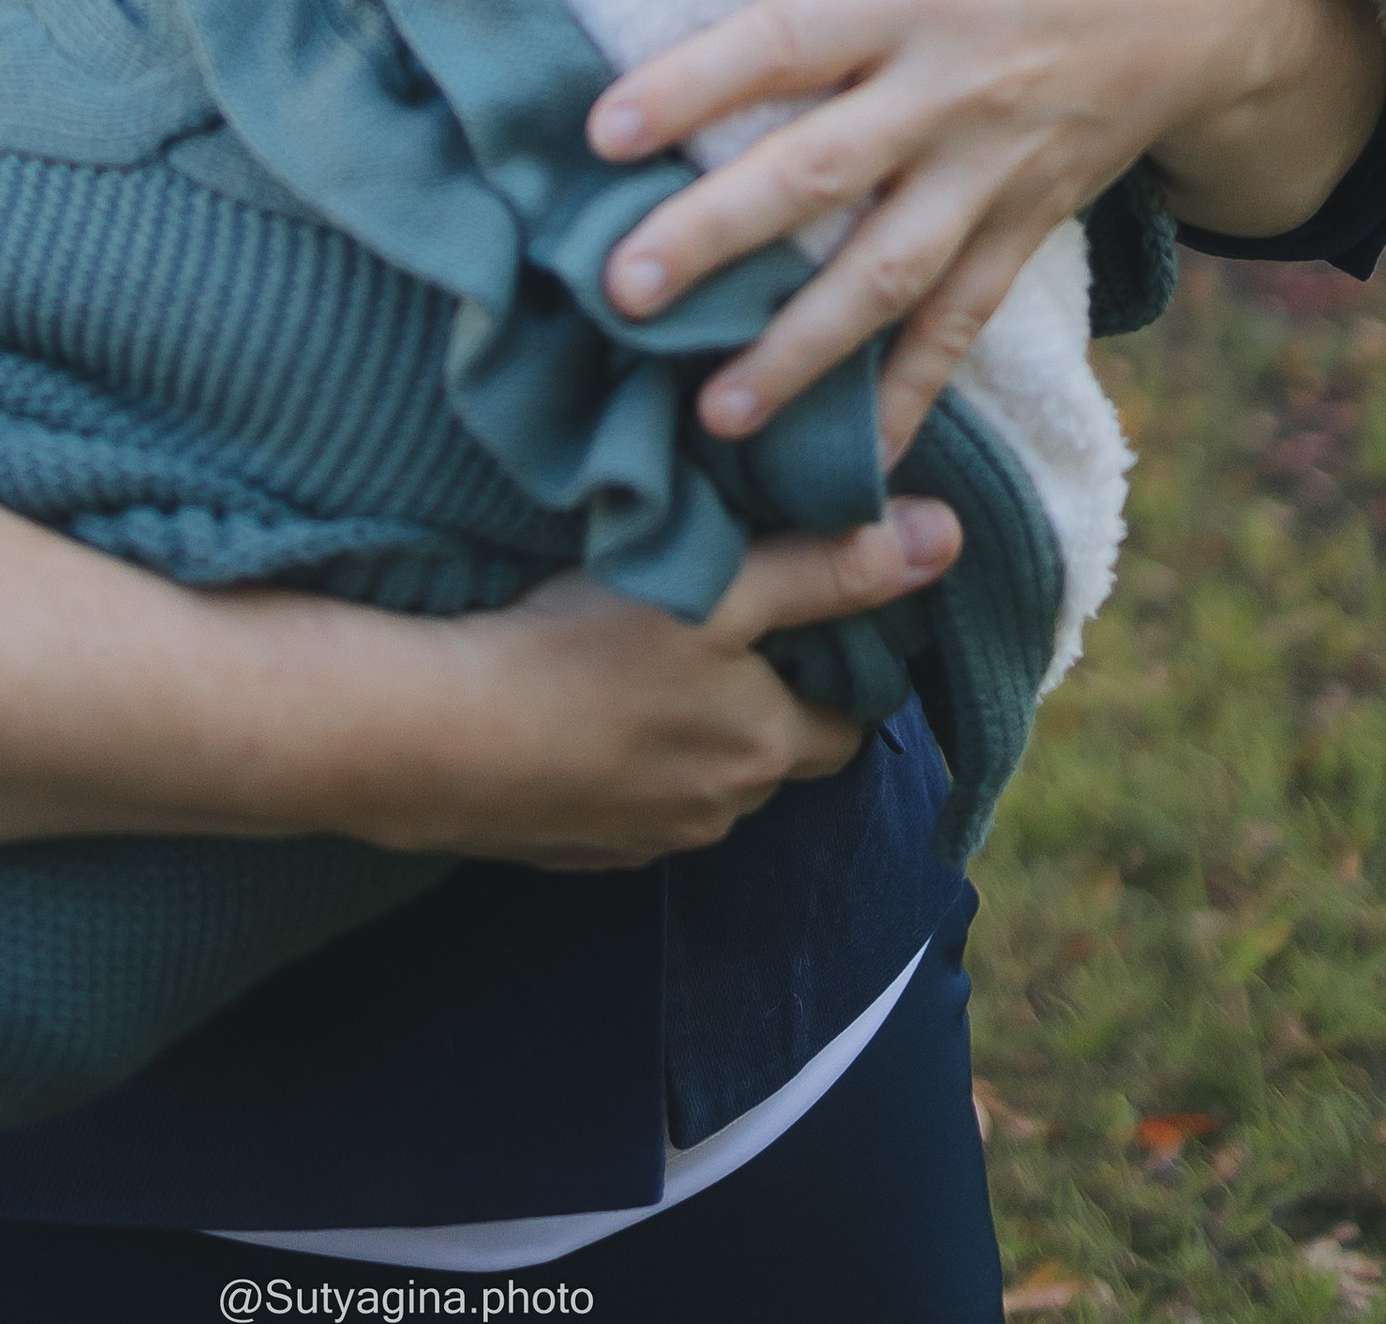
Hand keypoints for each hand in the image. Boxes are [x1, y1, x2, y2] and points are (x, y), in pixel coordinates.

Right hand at [358, 505, 962, 868]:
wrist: (435, 734)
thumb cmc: (580, 649)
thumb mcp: (717, 586)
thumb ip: (828, 565)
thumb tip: (950, 537)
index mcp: (765, 749)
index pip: (850, 719)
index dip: (842, 665)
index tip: (815, 611)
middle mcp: (718, 811)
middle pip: (775, 753)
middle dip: (770, 701)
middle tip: (734, 624)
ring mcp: (641, 840)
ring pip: (699, 779)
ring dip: (690, 732)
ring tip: (648, 657)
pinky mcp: (572, 850)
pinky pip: (625, 804)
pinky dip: (623, 761)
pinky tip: (582, 705)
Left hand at [584, 0, 1385, 464]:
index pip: (795, 38)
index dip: (701, 79)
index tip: (604, 126)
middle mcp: (958, 92)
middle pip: (822, 173)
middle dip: (721, 238)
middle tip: (619, 289)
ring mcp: (998, 174)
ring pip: (888, 277)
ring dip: (802, 350)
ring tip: (713, 411)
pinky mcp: (1029, 226)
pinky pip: (963, 323)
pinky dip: (910, 396)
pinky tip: (851, 465)